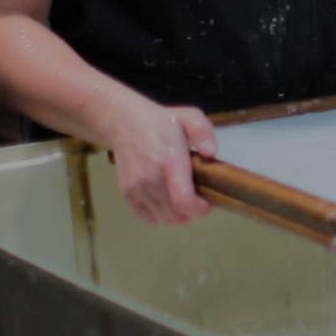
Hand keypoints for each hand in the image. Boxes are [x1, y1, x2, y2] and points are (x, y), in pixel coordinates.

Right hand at [109, 102, 216, 223]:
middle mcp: (150, 179)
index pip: (183, 200)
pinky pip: (149, 219)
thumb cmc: (161, 122)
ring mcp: (136, 189)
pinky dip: (162, 216)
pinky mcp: (128, 194)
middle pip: (177, 215)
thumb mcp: (189, 116)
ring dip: (178, 215)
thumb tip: (210, 153)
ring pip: (165, 219)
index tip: (208, 203)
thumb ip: (204, 132)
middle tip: (199, 197)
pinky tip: (168, 201)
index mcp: (169, 161)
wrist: (125, 124)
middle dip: (193, 212)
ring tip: (184, 197)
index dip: (199, 209)